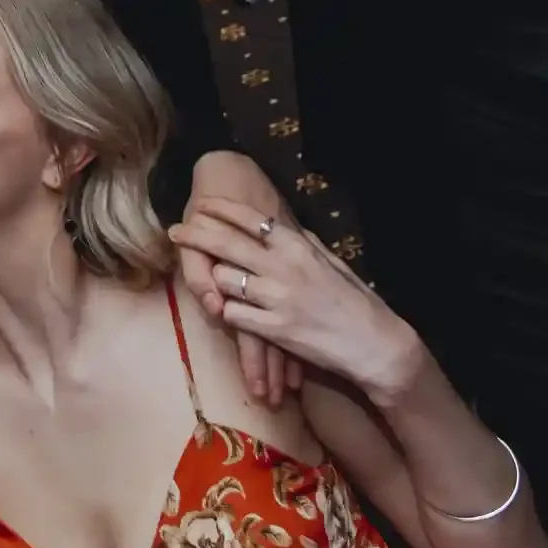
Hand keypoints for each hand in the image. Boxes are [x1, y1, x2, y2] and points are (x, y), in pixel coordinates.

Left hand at [173, 199, 427, 407]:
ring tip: (209, 279)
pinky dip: (227, 311)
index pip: (250, 219)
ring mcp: (276, 299)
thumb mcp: (330, 262)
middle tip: (175, 230)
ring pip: (225, 280)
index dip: (221, 210)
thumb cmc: (354, 299)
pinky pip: (234, 314)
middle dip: (196, 234)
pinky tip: (226, 310)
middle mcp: (283, 267)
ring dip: (215, 280)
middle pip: (227, 244)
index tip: (200, 204)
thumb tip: (282, 226)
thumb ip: (303, 244)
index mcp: (297, 246)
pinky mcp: (273, 330)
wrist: (372, 343)